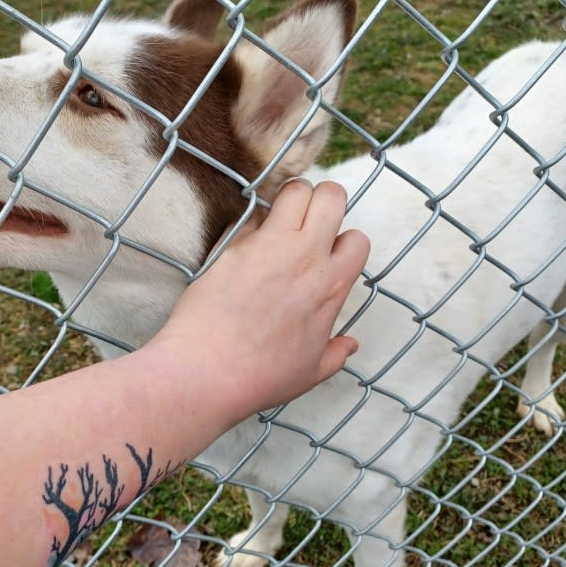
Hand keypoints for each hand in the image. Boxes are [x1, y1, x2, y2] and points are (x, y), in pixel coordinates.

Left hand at [153, 179, 369, 424]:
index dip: (344, 243)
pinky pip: (251, 214)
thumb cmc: (260, 376)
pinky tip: (244, 244)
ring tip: (280, 219)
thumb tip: (350, 345)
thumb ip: (335, 354)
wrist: (207, 369)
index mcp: (331, 286)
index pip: (357, 239)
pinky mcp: (233, 243)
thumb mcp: (310, 373)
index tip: (329, 256)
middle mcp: (306, 256)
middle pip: (331, 196)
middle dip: (323, 200)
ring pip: (294, 189)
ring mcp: (268, 245)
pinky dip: (252, 221)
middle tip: (308, 220)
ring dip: (291, 197)